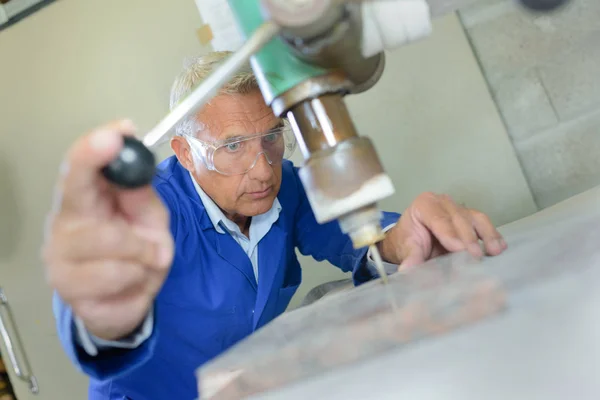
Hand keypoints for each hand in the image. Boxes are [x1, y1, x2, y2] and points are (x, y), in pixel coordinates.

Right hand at [42, 120, 173, 340]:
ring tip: (145, 265)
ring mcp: (60, 265)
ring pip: (114, 253)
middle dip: (138, 234)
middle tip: (158, 244)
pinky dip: (140, 283)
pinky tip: (133, 285)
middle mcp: (61, 228)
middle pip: (92, 215)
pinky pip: (120, 284)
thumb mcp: (149, 217)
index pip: (76, 170)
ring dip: (144, 259)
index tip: (120, 132)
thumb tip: (136, 165)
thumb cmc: (136, 248)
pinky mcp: (72, 297)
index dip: (94, 150)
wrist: (127, 299)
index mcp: (80, 201)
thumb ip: (141, 196)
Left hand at [378, 192, 506, 268]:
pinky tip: (500, 247)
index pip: (438, 218)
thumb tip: (408, 270)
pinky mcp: (471, 217)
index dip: (450, 233)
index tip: (459, 249)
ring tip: (495, 251)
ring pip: (475, 218)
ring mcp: (459, 208)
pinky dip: (492, 235)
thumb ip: (410, 257)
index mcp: (424, 205)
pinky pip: (483, 224)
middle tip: (476, 257)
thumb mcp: (406, 248)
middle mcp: (443, 202)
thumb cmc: (409, 240)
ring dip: (487, 235)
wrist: (413, 238)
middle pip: (459, 218)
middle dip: (468, 238)